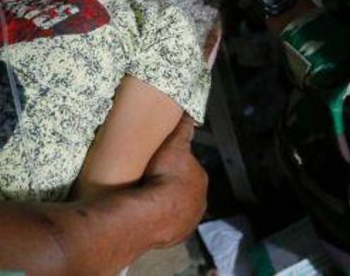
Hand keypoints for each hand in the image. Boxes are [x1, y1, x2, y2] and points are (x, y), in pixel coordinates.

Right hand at [140, 116, 207, 246]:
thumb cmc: (166, 176)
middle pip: (186, 189)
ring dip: (168, 204)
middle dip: (174, 185)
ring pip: (179, 208)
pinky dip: (162, 219)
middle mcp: (200, 201)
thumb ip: (183, 131)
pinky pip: (169, 224)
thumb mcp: (175, 146)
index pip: (190, 168)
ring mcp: (189, 220)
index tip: (163, 163)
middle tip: (153, 180)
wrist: (156, 211)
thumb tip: (189, 115)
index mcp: (201, 179)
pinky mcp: (177, 235)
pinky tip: (148, 213)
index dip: (177, 164)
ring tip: (148, 198)